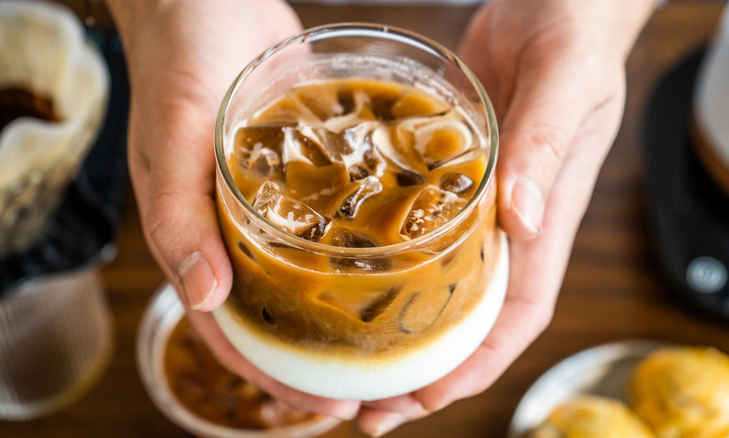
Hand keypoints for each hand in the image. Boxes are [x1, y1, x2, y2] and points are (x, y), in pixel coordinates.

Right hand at [105, 0, 360, 420]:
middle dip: (319, 351)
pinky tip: (398, 252)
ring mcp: (269, 197)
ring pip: (305, 268)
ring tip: (394, 328)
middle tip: (374, 377)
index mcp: (195, 235)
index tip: (329, 404)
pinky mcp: (300, 162)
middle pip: (276, 309)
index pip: (232, 330)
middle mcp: (233, 226)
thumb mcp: (174, 139)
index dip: (276, 374)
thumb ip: (179, 218)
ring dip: (340, 303)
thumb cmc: (178, 63)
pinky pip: (328, 214)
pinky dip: (354, 240)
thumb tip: (203, 298)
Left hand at [356, 0, 656, 434]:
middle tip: (372, 408)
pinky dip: (389, 266)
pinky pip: (418, 233)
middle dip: (428, 370)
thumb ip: (541, 148)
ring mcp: (477, 203)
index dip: (475, 365)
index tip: (427, 397)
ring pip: (441, 285)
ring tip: (350, 362)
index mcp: (542, 218)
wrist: (556, 0)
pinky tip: (347, 277)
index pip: (515, 315)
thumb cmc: (573, 37)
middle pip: (470, 318)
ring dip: (403, 329)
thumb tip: (516, 218)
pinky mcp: (447, 175)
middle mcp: (508, 223)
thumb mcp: (562, 85)